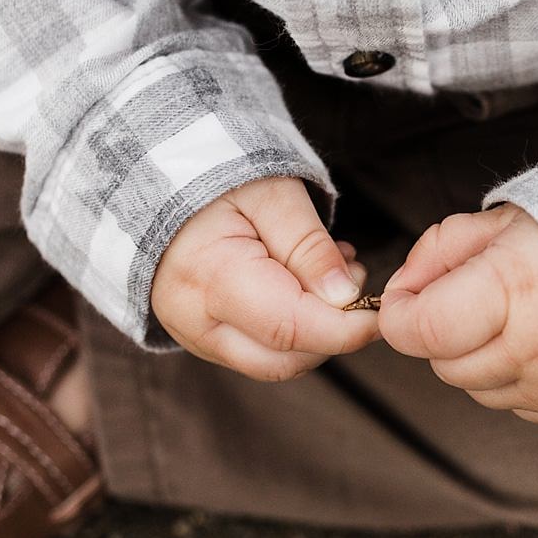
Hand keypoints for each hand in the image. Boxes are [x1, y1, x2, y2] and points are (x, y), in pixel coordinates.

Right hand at [151, 176, 379, 381]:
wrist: (158, 178)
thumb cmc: (215, 175)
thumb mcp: (271, 194)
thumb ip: (309, 246)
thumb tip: (345, 298)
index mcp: (209, 278)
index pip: (290, 329)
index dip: (345, 328)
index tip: (380, 310)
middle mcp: (195, 321)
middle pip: (284, 360)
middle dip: (333, 332)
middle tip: (355, 276)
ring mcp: (194, 336)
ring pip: (274, 362)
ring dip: (317, 330)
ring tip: (330, 270)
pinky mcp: (204, 338)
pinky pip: (258, 350)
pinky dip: (294, 326)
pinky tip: (303, 281)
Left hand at [379, 204, 537, 425]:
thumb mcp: (507, 221)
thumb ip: (440, 251)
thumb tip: (400, 292)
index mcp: (514, 289)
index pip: (420, 330)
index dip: (400, 314)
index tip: (406, 297)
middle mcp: (534, 348)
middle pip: (442, 362)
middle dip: (444, 330)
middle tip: (479, 295)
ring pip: (475, 387)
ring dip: (480, 356)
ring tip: (521, 315)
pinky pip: (514, 402)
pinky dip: (515, 375)